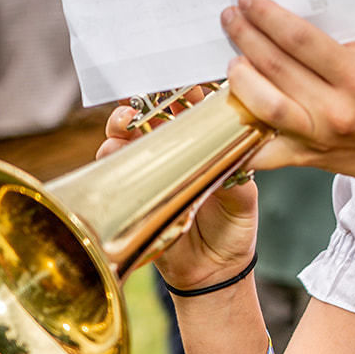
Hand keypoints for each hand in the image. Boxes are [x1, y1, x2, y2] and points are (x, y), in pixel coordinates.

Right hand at [98, 100, 261, 291]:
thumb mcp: (243, 199)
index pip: (191, 108)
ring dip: (121, 124)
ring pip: (127, 137)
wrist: (214, 271)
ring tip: (126, 122)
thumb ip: (238, 174)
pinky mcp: (133, 193)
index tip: (178, 82)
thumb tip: (232, 150)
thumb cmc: (233, 229)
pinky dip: (110, 155)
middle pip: (152, 116)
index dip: (184, 92)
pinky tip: (114, 151)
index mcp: (206, 146)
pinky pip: (114, 168)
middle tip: (144, 99)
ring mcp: (152, 171)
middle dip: (144, 101)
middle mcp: (176, 153)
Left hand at [219, 0, 354, 191]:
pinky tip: (232, 109)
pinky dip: (241, 133)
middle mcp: (335, 108)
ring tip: (233, 59)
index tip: (248, 0)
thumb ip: (337, 43)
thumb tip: (290, 21)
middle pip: (277, 66)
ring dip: (241, 78)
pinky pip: (262, 150)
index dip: (268, 16)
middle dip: (246, 36)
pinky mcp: (305, 158)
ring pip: (264, 105)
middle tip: (230, 17)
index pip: (301, 39)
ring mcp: (318, 137)